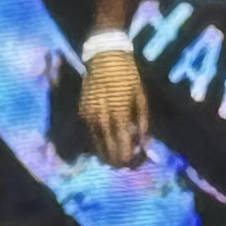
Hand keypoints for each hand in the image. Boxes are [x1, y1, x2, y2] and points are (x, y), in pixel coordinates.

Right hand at [83, 47, 151, 167]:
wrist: (104, 59)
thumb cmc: (127, 76)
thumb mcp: (140, 97)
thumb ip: (141, 122)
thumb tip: (143, 144)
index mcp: (118, 114)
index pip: (122, 145)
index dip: (128, 158)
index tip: (134, 164)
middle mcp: (100, 118)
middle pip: (106, 149)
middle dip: (116, 160)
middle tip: (124, 166)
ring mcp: (88, 116)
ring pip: (95, 144)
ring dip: (105, 154)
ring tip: (113, 161)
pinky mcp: (82, 112)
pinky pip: (89, 134)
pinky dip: (97, 143)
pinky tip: (103, 147)